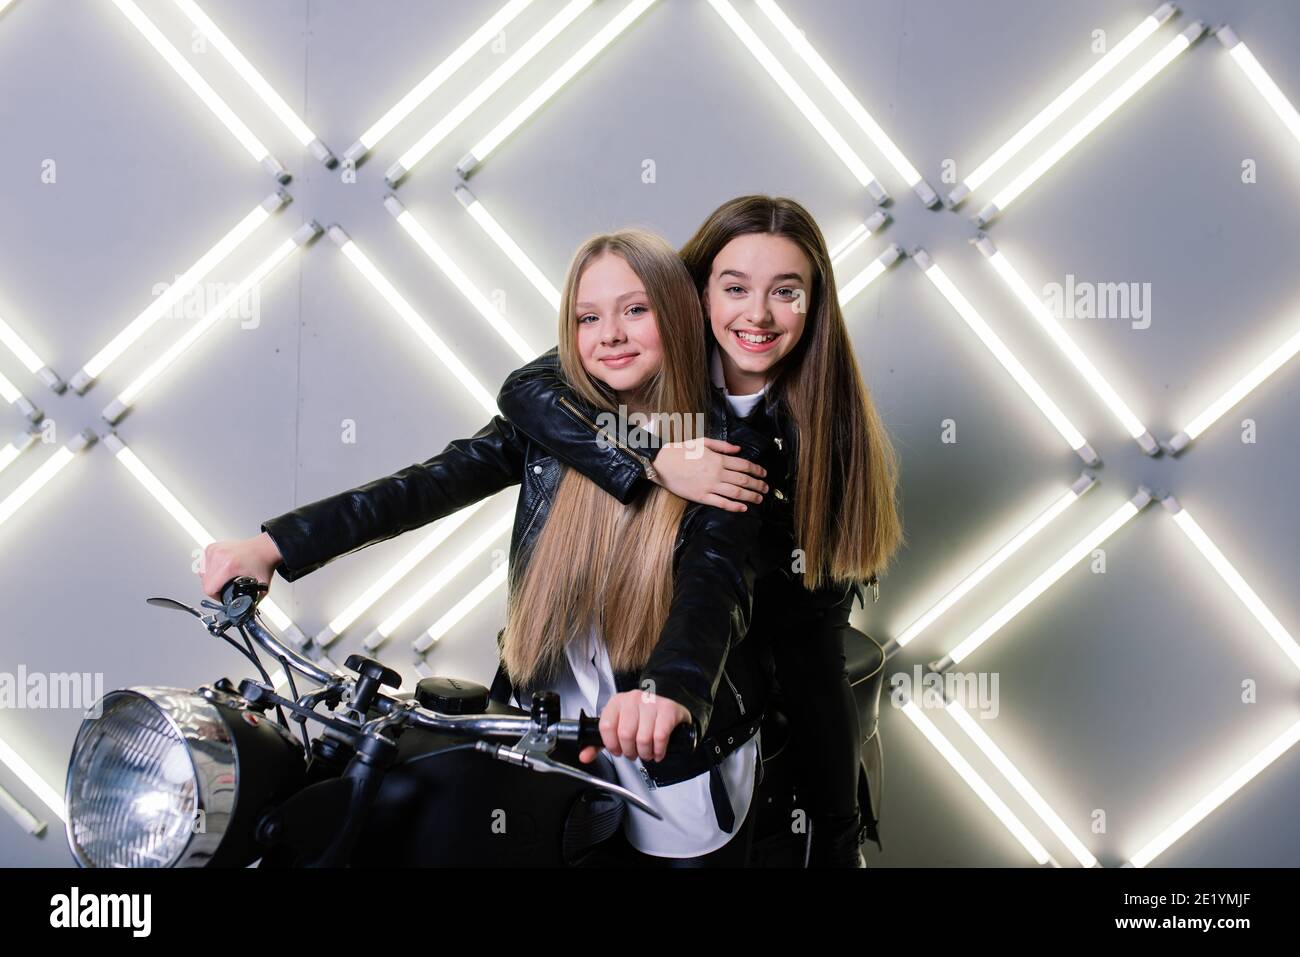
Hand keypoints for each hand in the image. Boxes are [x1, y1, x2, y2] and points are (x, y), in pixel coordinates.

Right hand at [199, 532, 281, 598]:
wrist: (264, 548)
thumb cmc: (263, 563)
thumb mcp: (260, 587)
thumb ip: (252, 601)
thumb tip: (244, 612)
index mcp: (229, 566)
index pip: (209, 588)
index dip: (215, 597)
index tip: (222, 596)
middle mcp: (219, 556)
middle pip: (204, 582)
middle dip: (214, 588)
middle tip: (225, 587)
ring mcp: (214, 550)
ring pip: (202, 573)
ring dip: (211, 579)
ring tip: (223, 577)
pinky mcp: (212, 547)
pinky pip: (204, 564)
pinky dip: (210, 569)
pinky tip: (220, 569)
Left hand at [578, 689, 691, 764]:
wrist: (667, 707)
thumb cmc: (641, 718)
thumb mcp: (618, 727)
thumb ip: (599, 743)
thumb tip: (584, 756)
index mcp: (617, 702)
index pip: (606, 726)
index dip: (611, 744)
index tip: (617, 751)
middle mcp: (633, 699)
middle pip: (625, 734)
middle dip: (629, 751)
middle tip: (633, 754)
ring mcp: (651, 702)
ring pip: (643, 738)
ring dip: (645, 753)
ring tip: (646, 752)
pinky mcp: (668, 710)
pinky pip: (660, 737)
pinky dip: (658, 751)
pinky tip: (657, 751)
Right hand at [649, 439, 767, 511]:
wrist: (661, 463)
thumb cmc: (680, 451)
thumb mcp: (702, 442)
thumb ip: (722, 446)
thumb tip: (739, 449)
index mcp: (718, 459)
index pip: (744, 465)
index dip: (757, 470)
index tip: (764, 474)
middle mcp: (717, 473)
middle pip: (743, 480)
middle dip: (758, 485)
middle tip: (766, 489)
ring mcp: (709, 486)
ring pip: (736, 493)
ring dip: (750, 496)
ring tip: (759, 499)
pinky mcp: (701, 496)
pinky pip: (721, 503)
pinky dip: (734, 507)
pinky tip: (743, 508)